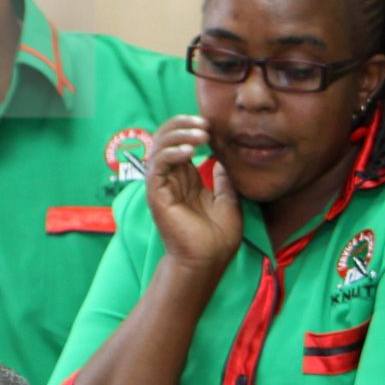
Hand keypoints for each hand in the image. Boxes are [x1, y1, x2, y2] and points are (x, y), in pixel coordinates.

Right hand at [142, 116, 242, 274]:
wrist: (208, 262)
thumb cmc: (217, 239)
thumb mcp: (228, 202)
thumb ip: (223, 181)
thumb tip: (222, 162)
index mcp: (185, 180)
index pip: (179, 144)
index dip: (191, 130)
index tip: (212, 126)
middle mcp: (170, 180)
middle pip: (165, 139)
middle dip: (182, 125)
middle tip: (205, 123)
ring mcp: (161, 186)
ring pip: (159, 147)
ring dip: (179, 134)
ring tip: (202, 134)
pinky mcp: (156, 194)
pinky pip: (157, 165)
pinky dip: (172, 152)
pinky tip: (191, 151)